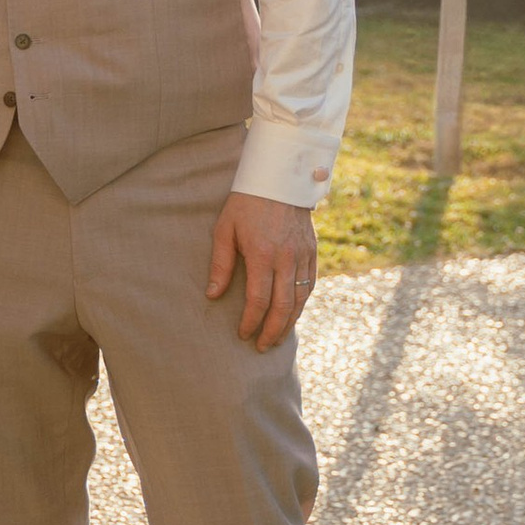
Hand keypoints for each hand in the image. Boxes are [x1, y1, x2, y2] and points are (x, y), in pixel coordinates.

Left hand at [206, 192, 318, 349]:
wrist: (280, 177)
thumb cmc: (245, 203)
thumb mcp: (225, 229)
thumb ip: (221, 264)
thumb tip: (212, 296)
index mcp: (263, 254)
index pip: (258, 300)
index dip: (251, 322)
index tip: (242, 334)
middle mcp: (286, 258)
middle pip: (283, 307)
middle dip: (271, 331)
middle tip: (261, 347)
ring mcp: (303, 256)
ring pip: (300, 300)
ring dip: (288, 324)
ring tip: (276, 338)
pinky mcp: (312, 252)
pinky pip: (310, 286)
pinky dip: (302, 305)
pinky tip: (292, 316)